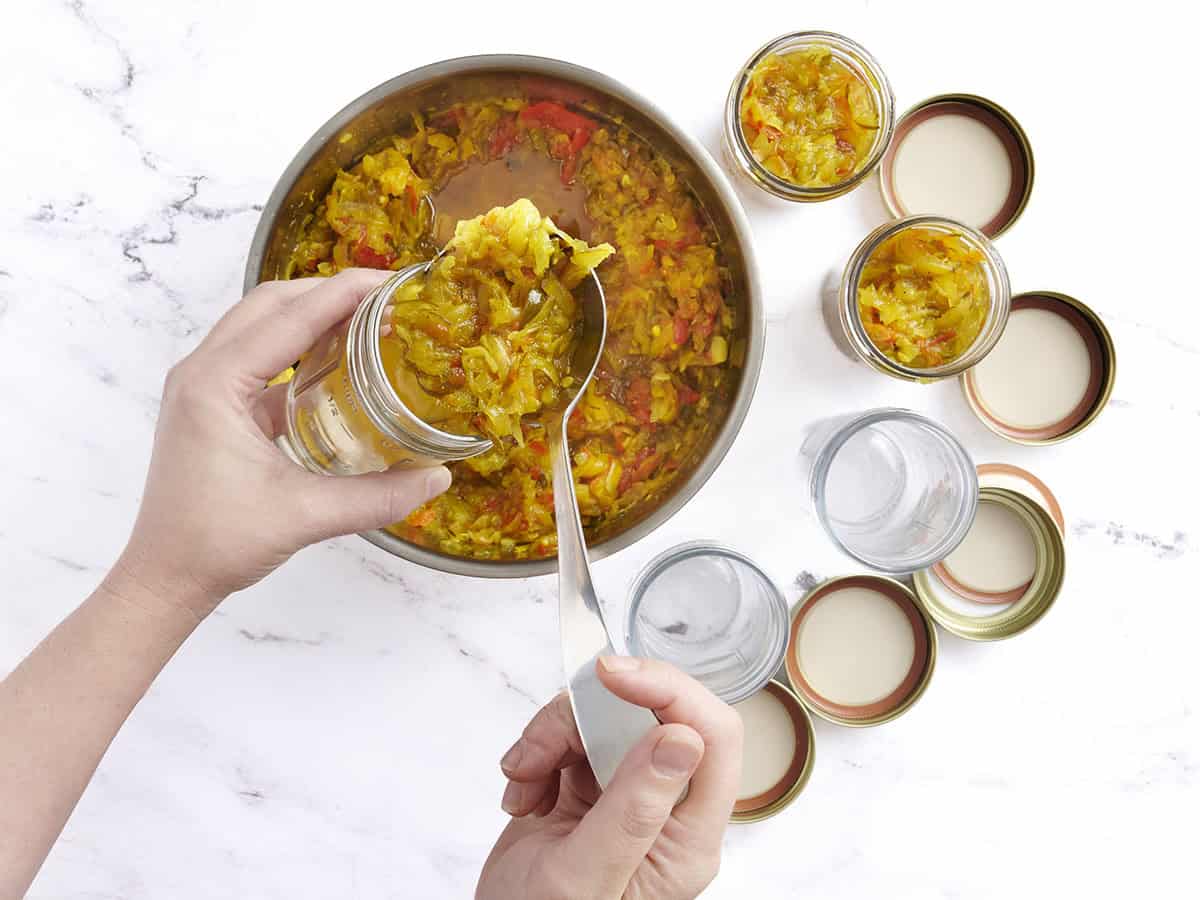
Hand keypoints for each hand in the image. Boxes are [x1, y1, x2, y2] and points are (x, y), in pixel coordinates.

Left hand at [111, 269, 451, 618]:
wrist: (166, 577)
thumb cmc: (216, 544)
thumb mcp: (305, 516)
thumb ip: (377, 498)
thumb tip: (438, 479)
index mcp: (214, 385)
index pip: (288, 319)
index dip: (343, 294)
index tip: (392, 282)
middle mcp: (202, 373)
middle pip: (270, 304)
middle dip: (329, 292)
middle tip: (387, 298)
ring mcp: (203, 387)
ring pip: (261, 325)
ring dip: (312, 314)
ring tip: (368, 319)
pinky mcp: (212, 406)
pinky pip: (258, 356)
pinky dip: (298, 346)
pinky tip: (338, 360)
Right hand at [478, 657, 742, 899]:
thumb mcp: (586, 877)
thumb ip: (633, 810)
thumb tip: (683, 740)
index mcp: (688, 838)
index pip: (713, 737)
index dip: (671, 692)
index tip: (615, 677)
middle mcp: (665, 808)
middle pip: (651, 715)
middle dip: (588, 715)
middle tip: (542, 746)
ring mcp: (625, 793)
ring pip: (604, 717)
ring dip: (552, 736)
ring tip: (524, 779)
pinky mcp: (586, 785)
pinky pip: (570, 734)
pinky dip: (536, 753)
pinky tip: (522, 796)